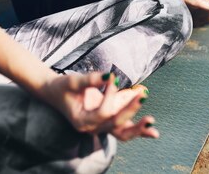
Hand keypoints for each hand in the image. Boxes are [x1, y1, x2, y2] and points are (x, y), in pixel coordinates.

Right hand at [43, 72, 157, 140]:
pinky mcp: (107, 123)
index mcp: (82, 121)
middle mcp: (92, 128)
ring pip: (122, 134)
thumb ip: (90, 79)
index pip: (103, 112)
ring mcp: (100, 127)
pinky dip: (138, 130)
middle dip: (131, 111)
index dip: (110, 96)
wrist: (55, 93)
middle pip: (116, 124)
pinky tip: (152, 131)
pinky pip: (124, 130)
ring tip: (153, 128)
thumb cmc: (62, 87)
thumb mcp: (73, 81)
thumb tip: (110, 75)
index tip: (113, 78)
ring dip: (138, 130)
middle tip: (143, 97)